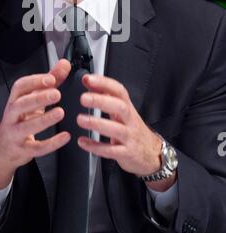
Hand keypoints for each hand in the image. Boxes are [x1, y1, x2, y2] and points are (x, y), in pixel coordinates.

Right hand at [0, 59, 70, 189]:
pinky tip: (65, 137)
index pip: (20, 87)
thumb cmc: (20, 119)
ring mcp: (15, 133)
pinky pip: (36, 147)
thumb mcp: (33, 98)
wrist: (3, 148)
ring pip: (26, 126)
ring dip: (44, 120)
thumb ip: (50, 81)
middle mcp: (12, 115)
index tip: (51, 78)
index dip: (34, 81)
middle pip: (21, 105)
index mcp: (15, 100)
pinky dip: (51, 143)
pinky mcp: (23, 149)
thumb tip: (64, 65)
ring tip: (60, 112)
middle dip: (38, 98)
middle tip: (56, 94)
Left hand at [77, 74, 175, 190]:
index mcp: (127, 107)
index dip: (104, 83)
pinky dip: (96, 147)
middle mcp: (130, 120)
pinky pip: (111, 151)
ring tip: (81, 119)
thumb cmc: (132, 129)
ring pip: (116, 129)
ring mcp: (130, 137)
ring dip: (97, 123)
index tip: (89, 79)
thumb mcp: (121, 111)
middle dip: (101, 101)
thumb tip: (88, 80)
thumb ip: (105, 96)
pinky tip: (83, 142)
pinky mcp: (127, 153)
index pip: (119, 91)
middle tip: (84, 98)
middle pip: (120, 107)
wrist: (152, 153)